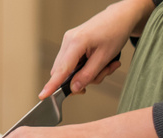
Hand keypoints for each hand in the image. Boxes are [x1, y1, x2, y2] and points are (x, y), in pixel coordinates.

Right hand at [39, 0, 154, 98]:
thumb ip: (88, 75)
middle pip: (64, 72)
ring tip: (106, 65)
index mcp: (76, 42)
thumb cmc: (115, 32)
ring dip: (87, 73)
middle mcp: (68, 40)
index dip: (52, 85)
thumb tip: (74, 88)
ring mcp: (69, 41)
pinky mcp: (72, 43)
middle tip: (100, 75)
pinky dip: (86, 67)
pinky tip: (99, 62)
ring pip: (70, 69)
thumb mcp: (105, 57)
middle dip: (81, 79)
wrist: (120, 17)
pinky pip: (74, 62)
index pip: (61, 69)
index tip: (43, 95)